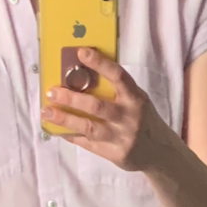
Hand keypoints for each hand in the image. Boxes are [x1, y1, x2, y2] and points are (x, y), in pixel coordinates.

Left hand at [41, 47, 166, 172]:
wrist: (159, 152)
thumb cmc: (142, 119)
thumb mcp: (136, 101)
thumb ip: (116, 91)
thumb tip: (81, 76)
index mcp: (135, 97)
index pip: (118, 76)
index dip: (100, 63)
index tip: (81, 52)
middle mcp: (129, 116)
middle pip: (97, 105)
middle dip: (71, 98)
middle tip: (51, 92)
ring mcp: (121, 137)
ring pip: (89, 127)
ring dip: (65, 119)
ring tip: (46, 113)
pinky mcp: (115, 154)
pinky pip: (88, 143)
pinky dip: (71, 135)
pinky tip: (57, 130)